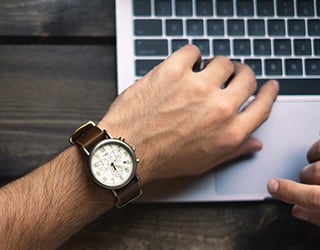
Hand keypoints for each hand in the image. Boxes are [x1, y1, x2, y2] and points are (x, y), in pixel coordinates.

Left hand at [99, 45, 278, 183]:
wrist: (126, 151)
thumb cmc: (161, 159)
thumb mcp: (203, 162)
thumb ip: (233, 150)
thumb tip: (253, 142)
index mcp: (230, 132)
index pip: (263, 105)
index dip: (268, 93)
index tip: (268, 86)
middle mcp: (218, 108)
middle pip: (246, 78)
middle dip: (241, 74)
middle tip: (232, 74)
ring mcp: (197, 87)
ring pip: (222, 61)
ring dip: (214, 65)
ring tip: (201, 72)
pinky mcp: (173, 72)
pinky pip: (192, 51)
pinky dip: (190, 56)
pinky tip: (184, 65)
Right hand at [268, 139, 319, 224]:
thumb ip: (317, 215)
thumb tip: (298, 210)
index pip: (312, 197)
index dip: (289, 192)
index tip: (273, 187)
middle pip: (312, 173)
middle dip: (304, 176)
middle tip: (306, 181)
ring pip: (319, 152)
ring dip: (314, 159)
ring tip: (318, 165)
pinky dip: (318, 148)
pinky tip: (319, 154)